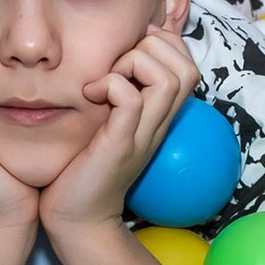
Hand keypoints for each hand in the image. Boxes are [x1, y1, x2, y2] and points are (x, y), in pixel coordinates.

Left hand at [40, 27, 196, 232]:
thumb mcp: (107, 122)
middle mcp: (158, 123)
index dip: (163, 45)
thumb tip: (112, 58)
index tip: (126, 54)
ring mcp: (142, 135)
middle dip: (151, 49)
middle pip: (187, 67)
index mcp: (158, 116)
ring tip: (105, 81)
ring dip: (133, 64)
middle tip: (116, 66)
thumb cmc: (84, 167)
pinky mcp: (120, 145)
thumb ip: (117, 94)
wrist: (77, 219)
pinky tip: (90, 95)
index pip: (187, 63)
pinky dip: (111, 85)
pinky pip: (131, 100)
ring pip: (168, 79)